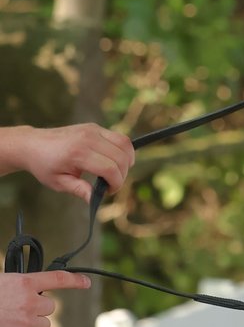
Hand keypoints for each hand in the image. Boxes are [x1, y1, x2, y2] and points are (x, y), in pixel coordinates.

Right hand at [0, 270, 90, 326]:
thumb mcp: (3, 285)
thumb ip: (20, 288)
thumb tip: (33, 292)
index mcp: (24, 283)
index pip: (58, 278)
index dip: (75, 280)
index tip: (86, 282)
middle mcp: (30, 301)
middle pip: (49, 307)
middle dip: (37, 310)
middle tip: (17, 311)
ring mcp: (26, 322)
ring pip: (43, 326)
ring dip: (31, 326)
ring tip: (11, 323)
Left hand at [12, 124, 135, 202]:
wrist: (33, 144)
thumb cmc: (44, 165)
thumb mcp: (58, 182)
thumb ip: (79, 189)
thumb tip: (94, 199)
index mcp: (78, 154)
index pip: (110, 169)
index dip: (116, 183)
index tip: (109, 191)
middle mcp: (88, 139)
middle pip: (121, 156)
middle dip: (123, 174)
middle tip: (113, 184)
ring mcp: (93, 130)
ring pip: (125, 143)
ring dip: (127, 160)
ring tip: (118, 172)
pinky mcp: (95, 127)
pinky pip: (118, 137)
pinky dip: (122, 150)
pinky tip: (115, 160)